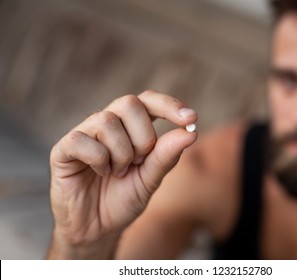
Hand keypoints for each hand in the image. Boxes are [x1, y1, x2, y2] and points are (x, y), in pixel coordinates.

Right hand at [49, 91, 197, 255]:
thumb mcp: (151, 179)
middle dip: (143, 138)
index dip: (169, 105)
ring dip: (121, 153)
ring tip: (118, 172)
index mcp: (130, 127)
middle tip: (138, 162)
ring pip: (106, 121)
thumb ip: (166, 156)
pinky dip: (98, 160)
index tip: (191, 119)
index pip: (149, 100)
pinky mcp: (63, 149)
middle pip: (129, 103)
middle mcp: (107, 123)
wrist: (97, 228)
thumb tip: (190, 132)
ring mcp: (84, 133)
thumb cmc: (124, 199)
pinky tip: (99, 173)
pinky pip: (82, 140)